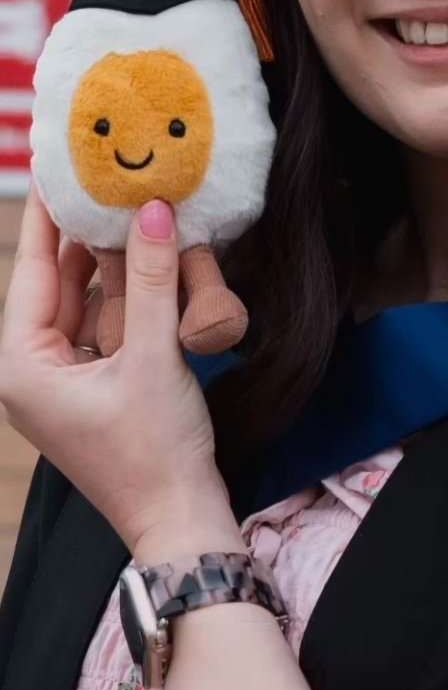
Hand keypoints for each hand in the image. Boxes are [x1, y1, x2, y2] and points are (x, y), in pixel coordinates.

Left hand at [0, 183, 234, 554]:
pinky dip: (126, 298)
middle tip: (104, 178)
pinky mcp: (95, 391)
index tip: (62, 168)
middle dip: (83, 236)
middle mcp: (33, 373)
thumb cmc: (155, 453)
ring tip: (130, 209)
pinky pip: (104, 329)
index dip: (51, 217)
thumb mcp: (154, 357)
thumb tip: (153, 211)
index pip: (35, 271)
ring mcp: (64, 384)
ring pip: (83, 305)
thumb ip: (153, 280)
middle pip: (56, 285)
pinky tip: (150, 263)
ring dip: (110, 265)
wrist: (181, 521)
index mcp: (23, 367)